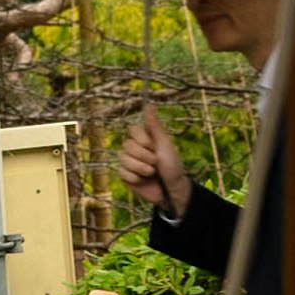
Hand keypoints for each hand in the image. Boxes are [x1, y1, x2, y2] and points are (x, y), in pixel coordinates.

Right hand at [118, 105, 190, 223]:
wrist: (172, 190)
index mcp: (145, 138)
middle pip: (127, 145)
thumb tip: (148, 105)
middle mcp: (135, 148)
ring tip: (151, 172)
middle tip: (156, 162)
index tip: (153, 146)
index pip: (132, 130)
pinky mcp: (126, 176)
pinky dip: (135, 178)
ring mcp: (129, 162)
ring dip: (140, 168)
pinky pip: (122, 172)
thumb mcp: (165, 144)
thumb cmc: (172, 165)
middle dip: (143, 156)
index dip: (142, 139)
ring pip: (123, 159)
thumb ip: (154, 126)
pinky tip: (143, 180)